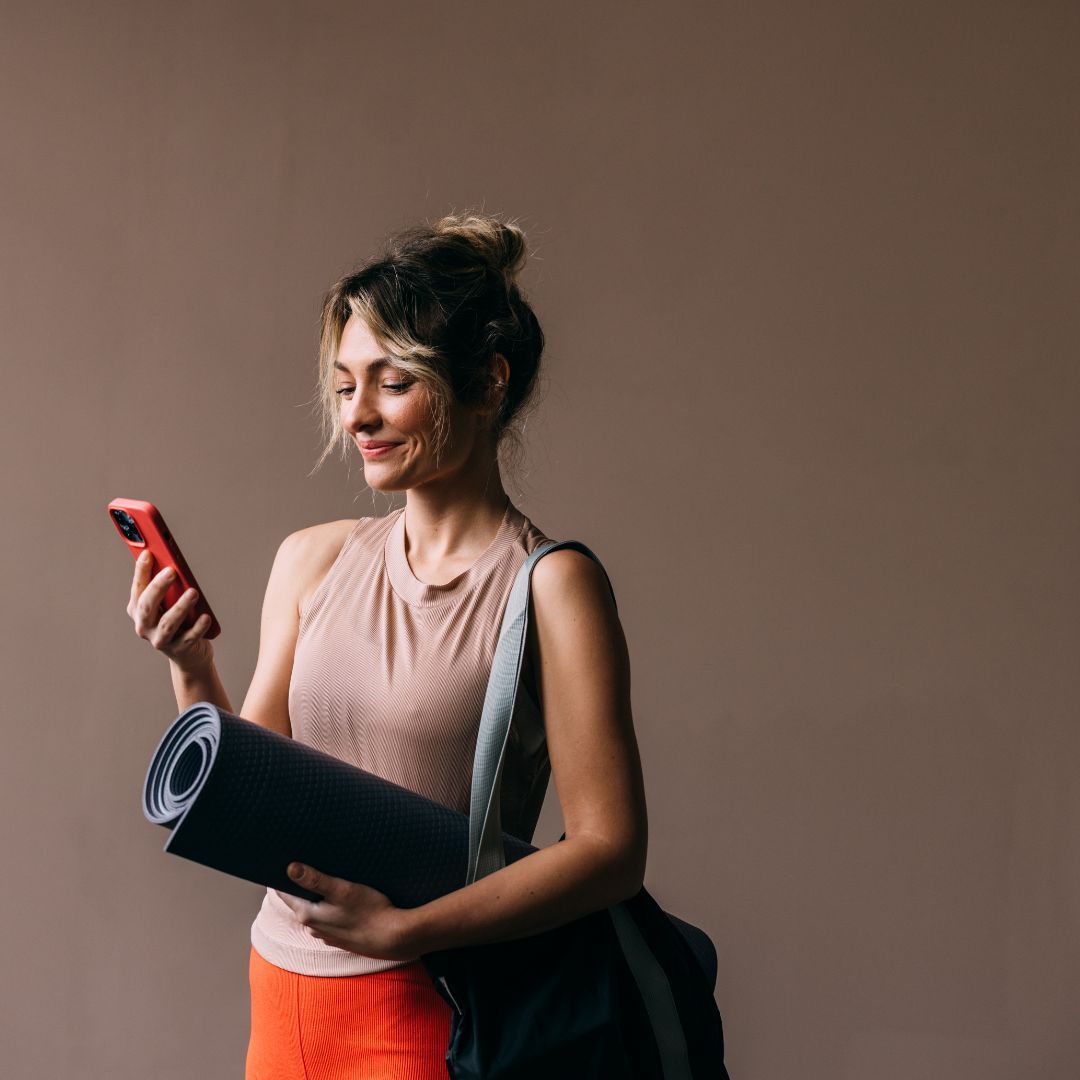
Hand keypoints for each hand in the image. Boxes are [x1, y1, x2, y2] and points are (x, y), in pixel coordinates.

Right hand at [127, 549, 213, 667]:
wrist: (188, 654)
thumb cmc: (178, 620)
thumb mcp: (169, 602)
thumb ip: (167, 586)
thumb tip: (172, 562)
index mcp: (137, 610)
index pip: (137, 588)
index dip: (141, 571)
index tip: (148, 554)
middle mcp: (144, 626)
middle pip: (147, 606)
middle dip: (158, 587)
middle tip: (172, 571)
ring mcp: (160, 640)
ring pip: (168, 623)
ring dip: (180, 606)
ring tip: (194, 592)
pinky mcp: (179, 650)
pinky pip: (189, 638)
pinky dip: (198, 627)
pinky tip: (206, 616)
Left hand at [275, 864, 417, 961]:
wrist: (393, 938)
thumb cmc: (369, 911)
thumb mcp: (342, 890)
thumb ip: (315, 880)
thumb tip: (290, 868)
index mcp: (308, 915)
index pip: (284, 893)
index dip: (282, 876)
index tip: (284, 860)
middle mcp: (313, 927)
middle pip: (299, 901)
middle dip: (301, 884)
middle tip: (307, 862)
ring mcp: (326, 934)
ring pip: (314, 910)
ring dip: (317, 896)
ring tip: (326, 877)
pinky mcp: (340, 937)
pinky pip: (328, 918)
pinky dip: (330, 906)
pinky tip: (342, 898)